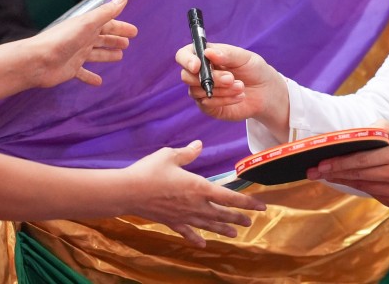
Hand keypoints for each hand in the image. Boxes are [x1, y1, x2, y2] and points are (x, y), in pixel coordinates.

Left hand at [27, 0, 135, 87]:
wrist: (37, 61)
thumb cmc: (62, 40)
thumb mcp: (87, 24)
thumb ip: (106, 12)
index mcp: (87, 27)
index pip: (108, 25)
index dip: (121, 27)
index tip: (134, 32)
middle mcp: (82, 39)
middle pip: (102, 38)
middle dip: (115, 39)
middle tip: (128, 43)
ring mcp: (76, 54)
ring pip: (96, 54)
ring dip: (107, 54)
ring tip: (119, 57)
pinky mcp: (70, 69)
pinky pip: (84, 73)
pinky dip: (91, 77)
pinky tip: (99, 82)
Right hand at [123, 139, 265, 246]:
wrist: (128, 192)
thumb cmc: (149, 170)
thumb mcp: (170, 155)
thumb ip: (187, 152)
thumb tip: (199, 144)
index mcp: (199, 187)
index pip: (229, 197)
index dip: (247, 202)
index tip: (261, 207)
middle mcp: (195, 204)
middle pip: (222, 214)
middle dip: (238, 218)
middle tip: (250, 222)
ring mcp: (183, 216)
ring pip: (208, 225)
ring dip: (223, 229)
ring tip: (234, 234)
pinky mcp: (171, 222)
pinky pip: (187, 232)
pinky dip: (196, 238)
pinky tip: (203, 244)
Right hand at [175, 42, 288, 132]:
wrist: (266, 92)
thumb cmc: (254, 70)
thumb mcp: (245, 58)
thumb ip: (227, 55)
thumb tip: (207, 53)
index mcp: (206, 56)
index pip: (184, 55)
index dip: (186, 60)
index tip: (197, 66)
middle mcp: (200, 73)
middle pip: (187, 76)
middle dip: (211, 78)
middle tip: (231, 78)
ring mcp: (203, 90)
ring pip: (197, 91)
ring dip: (221, 90)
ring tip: (241, 87)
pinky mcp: (209, 106)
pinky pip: (206, 105)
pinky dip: (224, 100)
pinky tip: (239, 96)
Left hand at [307, 119, 388, 209]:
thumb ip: (380, 129)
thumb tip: (355, 133)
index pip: (361, 159)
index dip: (338, 162)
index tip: (320, 163)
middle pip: (357, 174)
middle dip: (333, 172)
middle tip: (312, 171)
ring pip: (361, 185)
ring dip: (342, 180)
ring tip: (324, 175)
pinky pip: (371, 193)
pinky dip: (357, 186)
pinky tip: (346, 180)